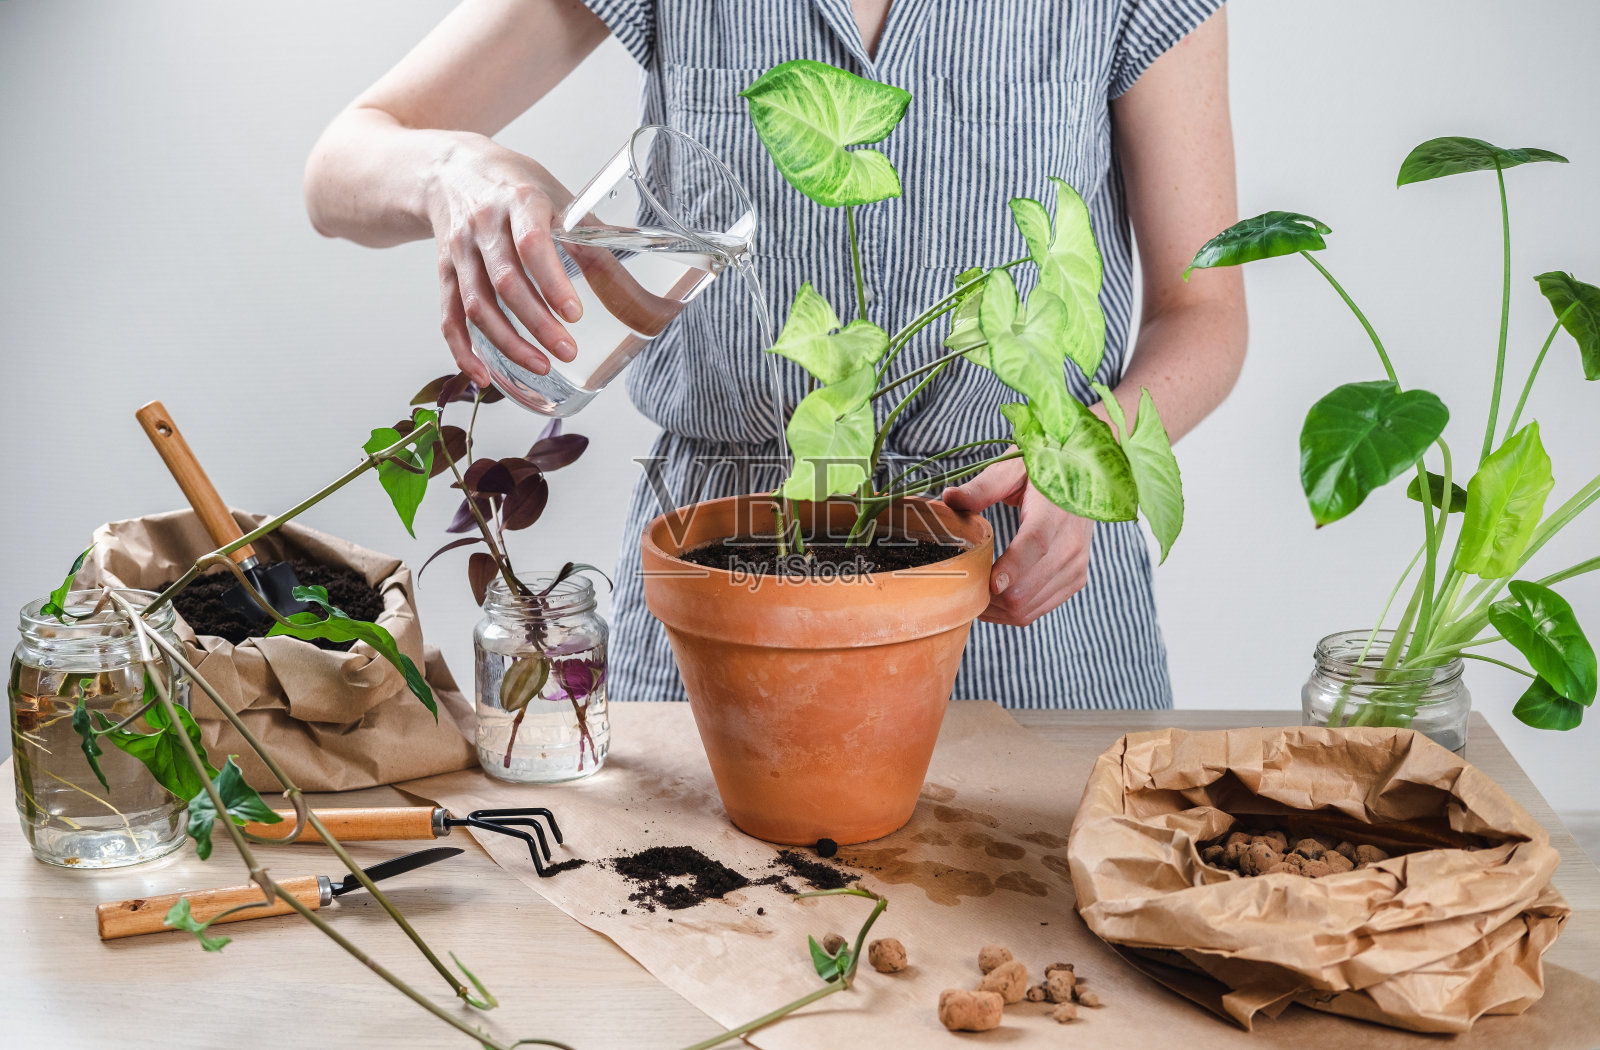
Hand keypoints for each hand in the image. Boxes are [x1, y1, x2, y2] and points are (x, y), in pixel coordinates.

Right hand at [427, 136, 581, 383]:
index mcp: (519, 201)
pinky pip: (449, 316)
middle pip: (505, 282)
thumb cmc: (514, 184)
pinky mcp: (443, 272)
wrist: (451, 170)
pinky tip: (483, 376)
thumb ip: (589, 239)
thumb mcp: (557, 196)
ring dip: (508, 342)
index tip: (575, 313)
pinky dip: (463, 350)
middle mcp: (483, 225)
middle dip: (537, 323)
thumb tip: (630, 285)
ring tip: (541, 365)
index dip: (552, 282)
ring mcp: (459, 250)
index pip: (532, 244)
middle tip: (567, 351)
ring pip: (476, 305)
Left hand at [942, 457, 1092, 625]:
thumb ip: (982, 487)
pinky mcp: (1076, 580)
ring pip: (1029, 608)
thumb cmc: (1042, 472)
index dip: (1012, 568)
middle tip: (960, 590)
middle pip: (1027, 588)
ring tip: (972, 595)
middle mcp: (1071, 544)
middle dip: (989, 597)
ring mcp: (1075, 566)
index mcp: (1054, 512)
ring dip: (996, 609)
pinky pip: (1039, 610)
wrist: (1084, 478)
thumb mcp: (1011, 470)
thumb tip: (948, 498)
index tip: (989, 584)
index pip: (1035, 545)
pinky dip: (1012, 611)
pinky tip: (992, 598)